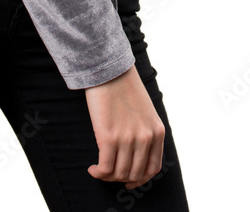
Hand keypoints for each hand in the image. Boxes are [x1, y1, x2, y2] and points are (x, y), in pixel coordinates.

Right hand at [85, 64, 164, 190]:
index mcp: (157, 132)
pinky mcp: (109, 137)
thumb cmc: (123, 87)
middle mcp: (146, 138)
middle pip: (135, 173)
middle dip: (121, 178)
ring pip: (119, 173)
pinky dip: (98, 173)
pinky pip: (105, 168)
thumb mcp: (145, 111)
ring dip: (107, 176)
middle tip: (109, 173)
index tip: (128, 180)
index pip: (153, 168)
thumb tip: (135, 155)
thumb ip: (145, 131)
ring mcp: (128, 139)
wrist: (108, 69)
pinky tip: (92, 169)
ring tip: (98, 170)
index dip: (140, 179)